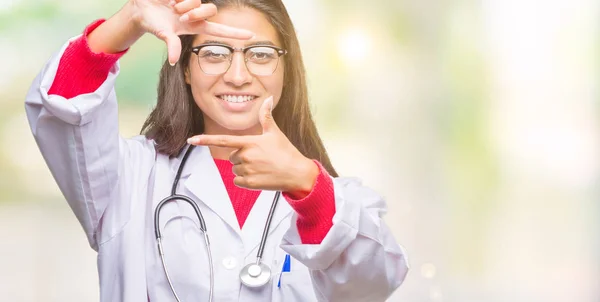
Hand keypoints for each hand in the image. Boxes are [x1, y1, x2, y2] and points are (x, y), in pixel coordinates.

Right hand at [129, 0, 253, 63]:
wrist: (141, 9)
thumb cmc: (154, 23)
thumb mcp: (164, 34)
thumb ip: (172, 45)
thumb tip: (174, 61)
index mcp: (196, 26)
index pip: (220, 30)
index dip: (235, 33)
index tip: (251, 36)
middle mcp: (197, 14)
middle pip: (211, 10)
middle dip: (196, 13)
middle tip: (181, 15)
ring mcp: (192, 2)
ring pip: (199, 1)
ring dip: (184, 4)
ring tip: (172, 7)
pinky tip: (169, 0)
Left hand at [187, 97, 318, 193]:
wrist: (297, 173)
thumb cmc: (286, 152)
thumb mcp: (275, 133)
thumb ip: (266, 116)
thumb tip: (268, 98)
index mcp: (249, 142)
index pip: (223, 140)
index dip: (205, 139)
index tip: (191, 140)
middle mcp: (246, 156)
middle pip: (232, 156)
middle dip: (242, 157)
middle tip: (260, 158)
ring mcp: (247, 170)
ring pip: (235, 169)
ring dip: (244, 169)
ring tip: (262, 167)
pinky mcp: (249, 183)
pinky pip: (238, 181)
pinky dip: (246, 180)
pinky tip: (260, 176)